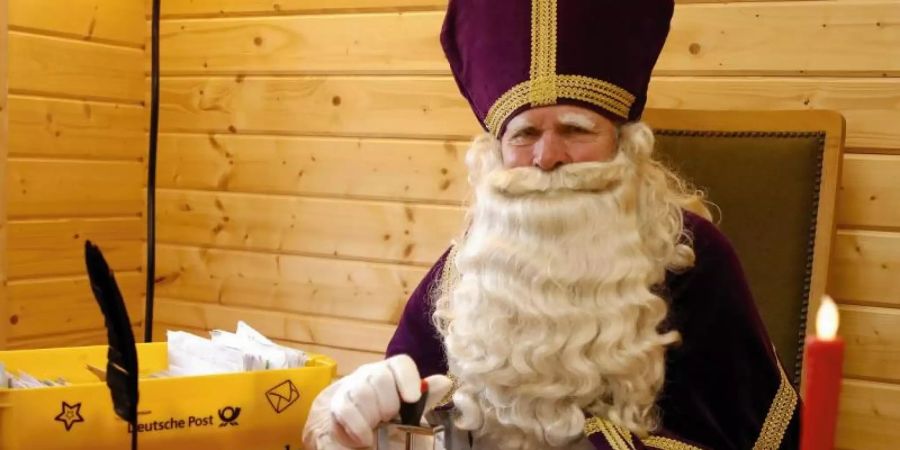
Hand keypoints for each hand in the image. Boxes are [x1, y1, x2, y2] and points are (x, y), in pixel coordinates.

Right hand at [329, 355, 451, 447]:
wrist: (355, 437)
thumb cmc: (385, 424)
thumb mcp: (410, 414)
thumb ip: (425, 399)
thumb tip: (445, 382)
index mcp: (392, 374)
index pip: (400, 364)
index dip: (407, 379)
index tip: (412, 398)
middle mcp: (371, 375)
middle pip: (380, 376)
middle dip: (388, 404)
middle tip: (389, 420)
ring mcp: (351, 387)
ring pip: (362, 391)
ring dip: (372, 416)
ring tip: (375, 430)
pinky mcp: (336, 404)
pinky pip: (346, 410)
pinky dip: (358, 427)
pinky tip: (364, 438)